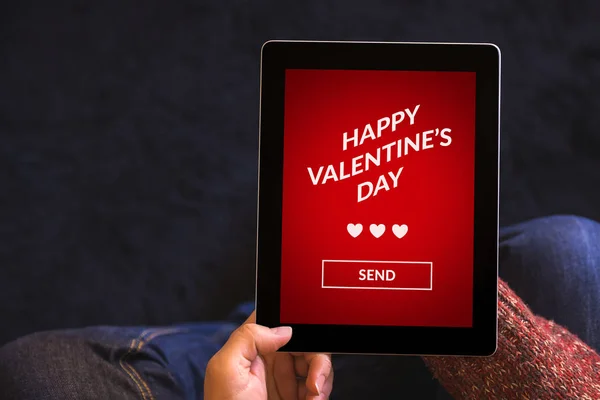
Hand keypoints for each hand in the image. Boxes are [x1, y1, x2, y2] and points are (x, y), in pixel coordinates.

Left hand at [204, 311, 333, 398]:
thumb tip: (283, 329)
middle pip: (305, 342)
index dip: (297, 324)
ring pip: (316, 363)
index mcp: (252, 346)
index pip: (280, 321)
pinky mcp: (295, 396)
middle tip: (315, 381)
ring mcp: (285, 379)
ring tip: (315, 396)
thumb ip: (247, 338)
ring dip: (322, 378)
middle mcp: (271, 359)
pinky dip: (321, 393)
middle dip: (317, 358)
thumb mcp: (226, 369)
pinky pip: (318, 386)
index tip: (308, 340)